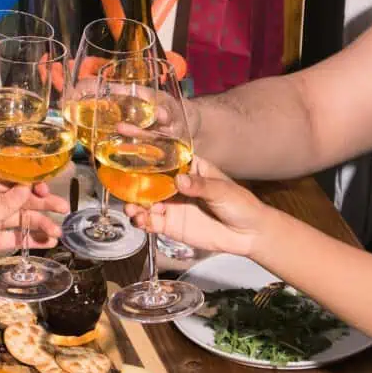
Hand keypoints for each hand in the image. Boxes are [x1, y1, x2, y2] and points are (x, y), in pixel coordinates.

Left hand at [0, 176, 66, 294]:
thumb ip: (7, 204)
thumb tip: (27, 187)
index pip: (12, 182)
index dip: (33, 185)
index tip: (50, 190)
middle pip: (20, 200)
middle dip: (42, 205)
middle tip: (65, 210)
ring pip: (20, 220)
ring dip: (39, 225)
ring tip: (58, 234)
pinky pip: (14, 237)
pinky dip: (29, 239)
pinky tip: (47, 243)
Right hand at [124, 157, 264, 256]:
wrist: (249, 235)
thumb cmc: (240, 204)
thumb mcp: (223, 190)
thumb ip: (201, 186)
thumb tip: (179, 180)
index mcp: (188, 167)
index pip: (164, 154)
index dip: (146, 147)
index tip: (127, 138)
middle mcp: (175, 184)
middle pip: (148, 178)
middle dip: (132, 179)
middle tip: (122, 184)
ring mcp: (171, 204)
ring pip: (145, 201)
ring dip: (134, 203)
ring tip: (132, 209)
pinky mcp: (170, 224)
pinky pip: (150, 221)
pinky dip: (142, 221)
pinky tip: (140, 221)